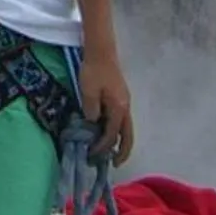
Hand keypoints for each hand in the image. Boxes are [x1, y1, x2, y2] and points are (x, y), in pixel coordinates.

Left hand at [77, 49, 134, 165]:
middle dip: (123, 151)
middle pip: (127, 135)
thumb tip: (93, 125)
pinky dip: (117, 130)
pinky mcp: (120, 96)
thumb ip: (91, 111)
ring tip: (111, 152)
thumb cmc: (94, 70)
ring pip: (126, 127)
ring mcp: (125, 101)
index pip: (112, 134)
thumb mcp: (88, 92)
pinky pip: (121, 119)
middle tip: (115, 164)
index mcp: (119, 108)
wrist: (101, 50)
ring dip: (120, 140)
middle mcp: (126, 107)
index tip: (92, 154)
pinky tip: (108, 131)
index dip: (102, 146)